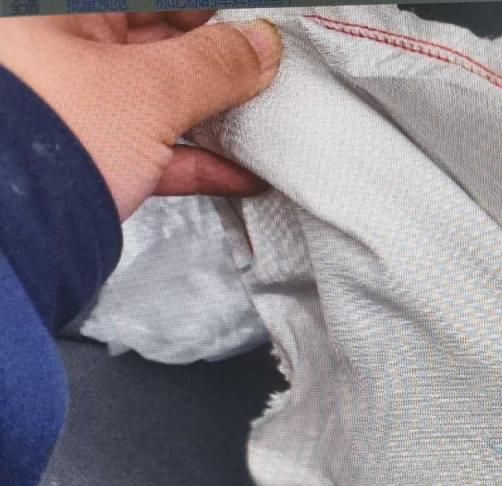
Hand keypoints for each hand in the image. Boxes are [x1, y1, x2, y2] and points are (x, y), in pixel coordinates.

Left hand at [0, 12, 281, 219]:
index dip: (212, 15)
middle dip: (219, 64)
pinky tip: (241, 174)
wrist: (11, 238)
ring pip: (158, 98)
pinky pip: (152, 150)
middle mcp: (60, 49)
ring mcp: (74, 106)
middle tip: (267, 76)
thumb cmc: (53, 141)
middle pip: (159, 42)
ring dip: (215, 116)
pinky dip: (197, 161)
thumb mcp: (148, 92)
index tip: (257, 32)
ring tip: (262, 126)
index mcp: (62, 11)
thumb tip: (261, 45)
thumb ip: (213, 65)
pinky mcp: (88, 157)